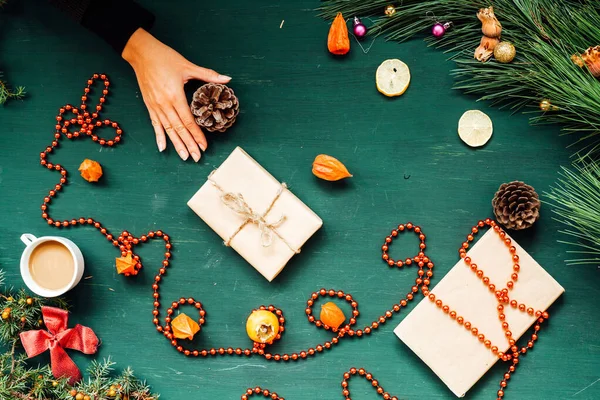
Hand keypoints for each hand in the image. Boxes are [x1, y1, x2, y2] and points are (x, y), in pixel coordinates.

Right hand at [122, 28, 230, 160]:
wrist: (141, 52)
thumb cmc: (164, 58)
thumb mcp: (188, 65)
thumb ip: (208, 75)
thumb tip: (227, 79)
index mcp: (175, 95)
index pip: (188, 120)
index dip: (197, 134)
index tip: (204, 145)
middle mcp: (164, 104)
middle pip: (179, 129)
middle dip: (189, 144)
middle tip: (197, 157)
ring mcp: (155, 106)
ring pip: (168, 129)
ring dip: (176, 144)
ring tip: (184, 157)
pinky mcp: (149, 105)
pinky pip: (155, 124)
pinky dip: (159, 136)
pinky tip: (162, 148)